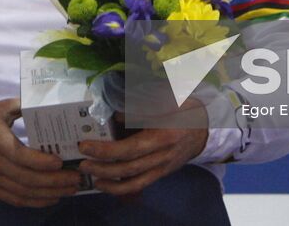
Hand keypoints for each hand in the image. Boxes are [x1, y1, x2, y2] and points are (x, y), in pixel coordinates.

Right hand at [0, 98, 80, 206]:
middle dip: (55, 181)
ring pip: (24, 193)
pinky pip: (15, 200)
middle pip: (27, 178)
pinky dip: (35, 202)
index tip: (60, 161)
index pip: (20, 156)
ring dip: (50, 194)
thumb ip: (20, 105)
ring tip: (70, 189)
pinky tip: (52, 198)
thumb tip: (47, 100)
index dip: (41, 162)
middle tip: (76, 178)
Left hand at [77, 115, 208, 195]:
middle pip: (129, 168)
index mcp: (163, 136)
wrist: (207, 127)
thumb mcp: (167, 100)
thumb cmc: (184, 109)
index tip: (85, 146)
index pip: (130, 149)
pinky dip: (122, 188)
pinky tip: (106, 184)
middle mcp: (163, 156)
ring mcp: (163, 167)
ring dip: (109, 183)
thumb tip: (115, 115)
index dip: (106, 151)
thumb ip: (142, 107)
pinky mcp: (162, 173)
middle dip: (102, 168)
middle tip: (81, 163)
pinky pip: (140, 185)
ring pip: (134, 182)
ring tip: (91, 177)